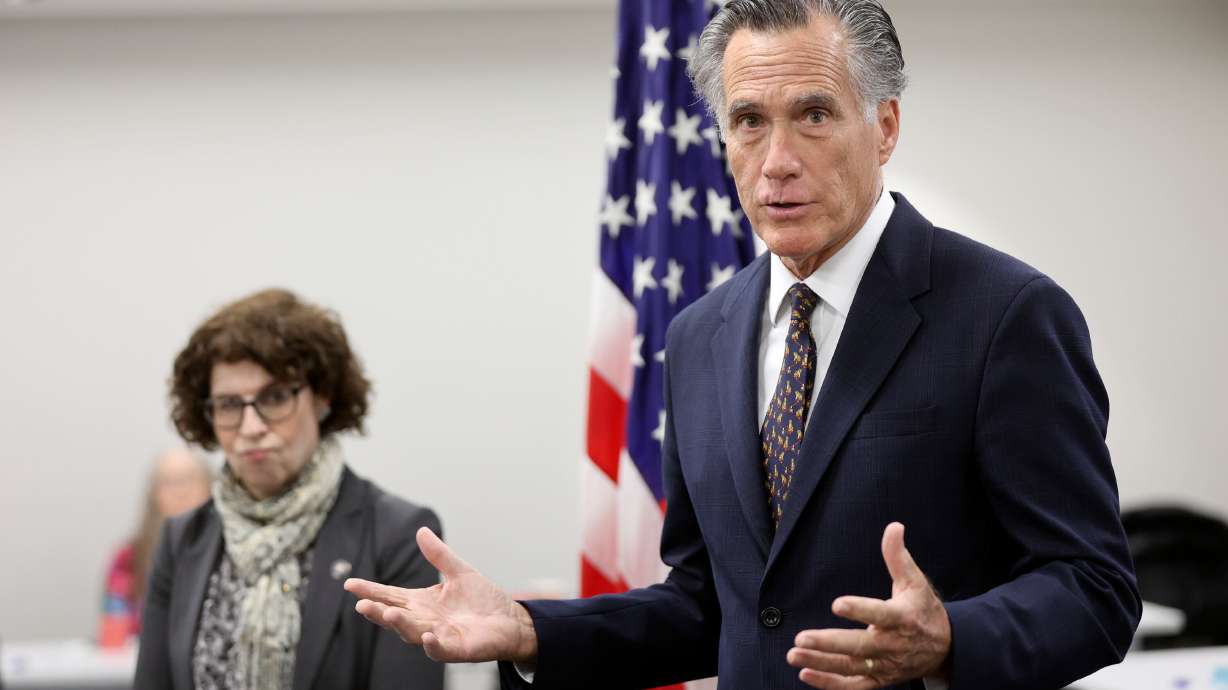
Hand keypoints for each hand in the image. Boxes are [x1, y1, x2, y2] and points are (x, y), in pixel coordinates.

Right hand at [344, 527, 538, 663]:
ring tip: (388, 613)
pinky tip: (427, 637)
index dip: (371, 591)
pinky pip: (440, 650)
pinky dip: (432, 644)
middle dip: (377, 612)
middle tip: (362, 604)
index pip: (391, 596)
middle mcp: (424, 621)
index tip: (350, 584)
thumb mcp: (459, 572)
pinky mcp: (456, 648)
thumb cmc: (483, 599)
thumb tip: (421, 531)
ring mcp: (438, 636)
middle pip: (395, 617)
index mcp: (421, 603)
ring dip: (400, 625)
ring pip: (412, 633)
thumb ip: (439, 555)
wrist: (510, 620)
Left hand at [787, 522, 950, 688]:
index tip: (837, 603)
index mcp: (902, 618)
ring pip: (852, 667)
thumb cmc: (923, 610)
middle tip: (802, 637)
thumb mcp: (915, 581)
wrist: (945, 648)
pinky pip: (854, 686)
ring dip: (822, 663)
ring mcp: (885, 665)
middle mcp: (893, 644)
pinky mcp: (880, 679)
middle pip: (860, 646)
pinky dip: (830, 684)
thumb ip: (898, 556)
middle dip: (830, 643)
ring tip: (794, 654)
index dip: (860, 610)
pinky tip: (805, 673)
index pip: (880, 614)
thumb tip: (893, 526)